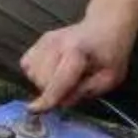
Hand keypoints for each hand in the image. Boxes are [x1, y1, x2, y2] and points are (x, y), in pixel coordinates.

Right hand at [17, 17, 133, 112]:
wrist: (105, 27)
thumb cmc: (110, 54)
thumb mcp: (110, 78)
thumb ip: (86, 91)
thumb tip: (61, 102)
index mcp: (77, 52)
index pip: (59, 80)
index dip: (48, 98)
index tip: (34, 110)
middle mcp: (56, 44)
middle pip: (42, 80)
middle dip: (53, 91)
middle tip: (71, 88)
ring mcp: (45, 41)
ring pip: (32, 73)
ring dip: (44, 83)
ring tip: (62, 78)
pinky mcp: (39, 41)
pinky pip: (26, 65)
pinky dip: (35, 73)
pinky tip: (50, 71)